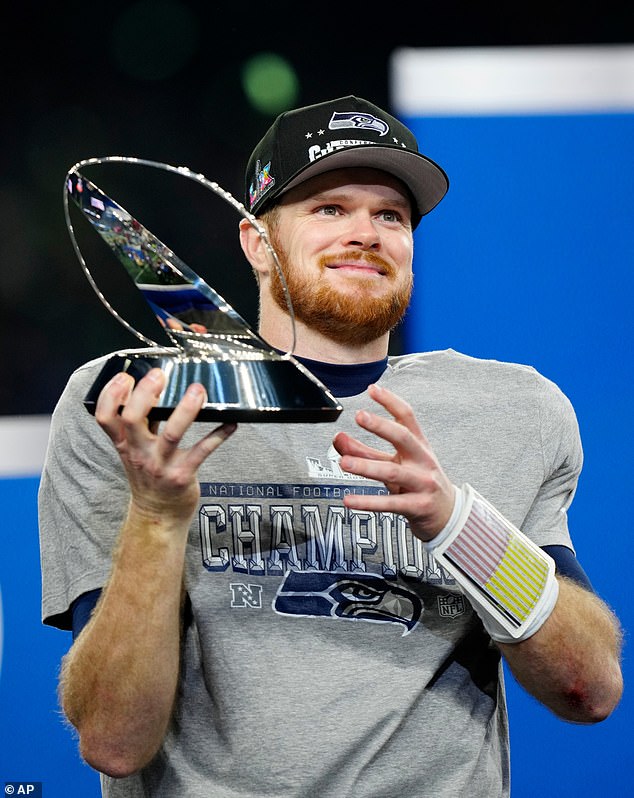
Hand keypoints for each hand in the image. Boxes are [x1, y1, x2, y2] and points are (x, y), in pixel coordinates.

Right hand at [95, 368, 235, 521]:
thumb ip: (142, 423)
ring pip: (172, 434)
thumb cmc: (149, 477)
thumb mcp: (136, 450)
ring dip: (186, 410)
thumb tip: (153, 389)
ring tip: (198, 390)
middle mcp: (139, 452)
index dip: (111, 395)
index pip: (105, 417)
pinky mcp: (183, 475)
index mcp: (125, 443)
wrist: (157, 516)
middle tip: (160, 375)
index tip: (125, 376)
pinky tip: (231, 423)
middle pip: (132, 419)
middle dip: (144, 393)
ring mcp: (160, 464)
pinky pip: (202, 452)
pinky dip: (218, 435)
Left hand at [332, 384, 454, 541]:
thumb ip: (364, 451)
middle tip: (359, 416)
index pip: (407, 417)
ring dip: (366, 466)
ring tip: (344, 462)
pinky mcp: (417, 506)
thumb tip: (338, 438)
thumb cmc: (418, 482)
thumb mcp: (395, 463)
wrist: (446, 514)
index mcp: (418, 444)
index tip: (372, 389)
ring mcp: (422, 483)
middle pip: (403, 438)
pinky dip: (368, 502)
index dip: (390, 401)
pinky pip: (390, 504)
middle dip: (381, 426)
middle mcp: (422, 461)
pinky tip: (349, 500)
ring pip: (393, 472)